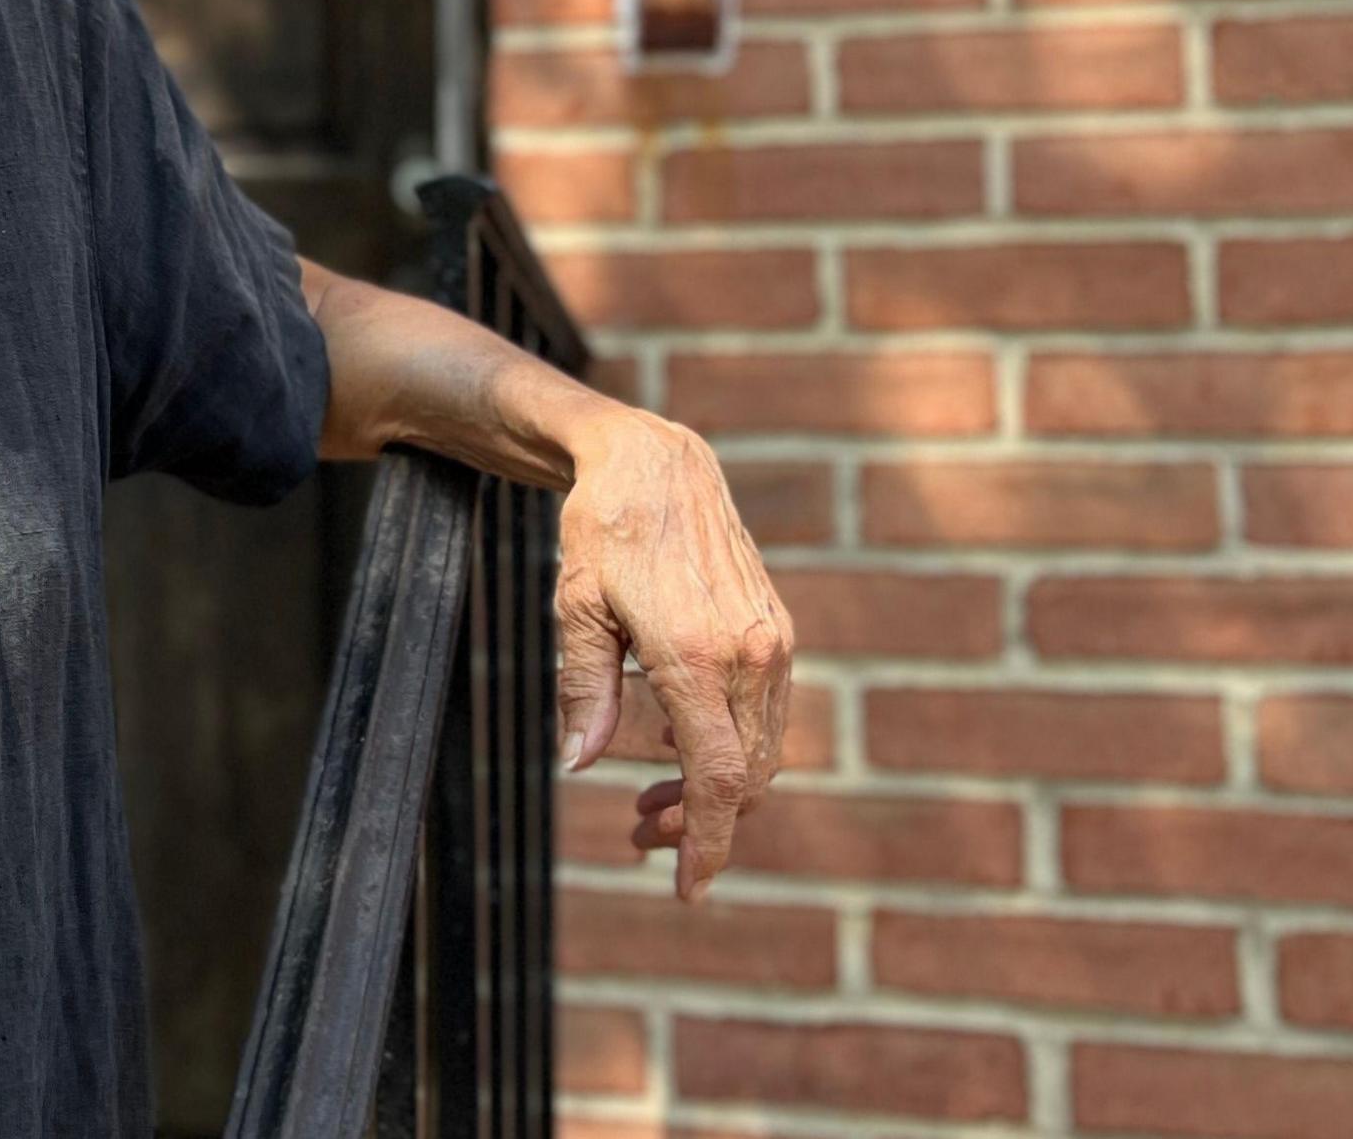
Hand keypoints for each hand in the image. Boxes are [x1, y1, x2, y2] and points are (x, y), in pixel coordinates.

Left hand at [551, 408, 792, 901]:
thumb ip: (585, 689)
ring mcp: (771, 642)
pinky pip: (764, 715)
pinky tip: (673, 746)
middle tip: (637, 834)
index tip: (687, 888)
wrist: (657, 464)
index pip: (716, 777)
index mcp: (695, 655)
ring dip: (712, 790)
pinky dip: (728, 747)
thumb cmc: (602, 531)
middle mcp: (748, 654)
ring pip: (760, 752)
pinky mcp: (776, 631)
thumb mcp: (576, 608)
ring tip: (647, 802)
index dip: (705, 841)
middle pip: (744, 777)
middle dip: (697, 823)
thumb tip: (580, 763)